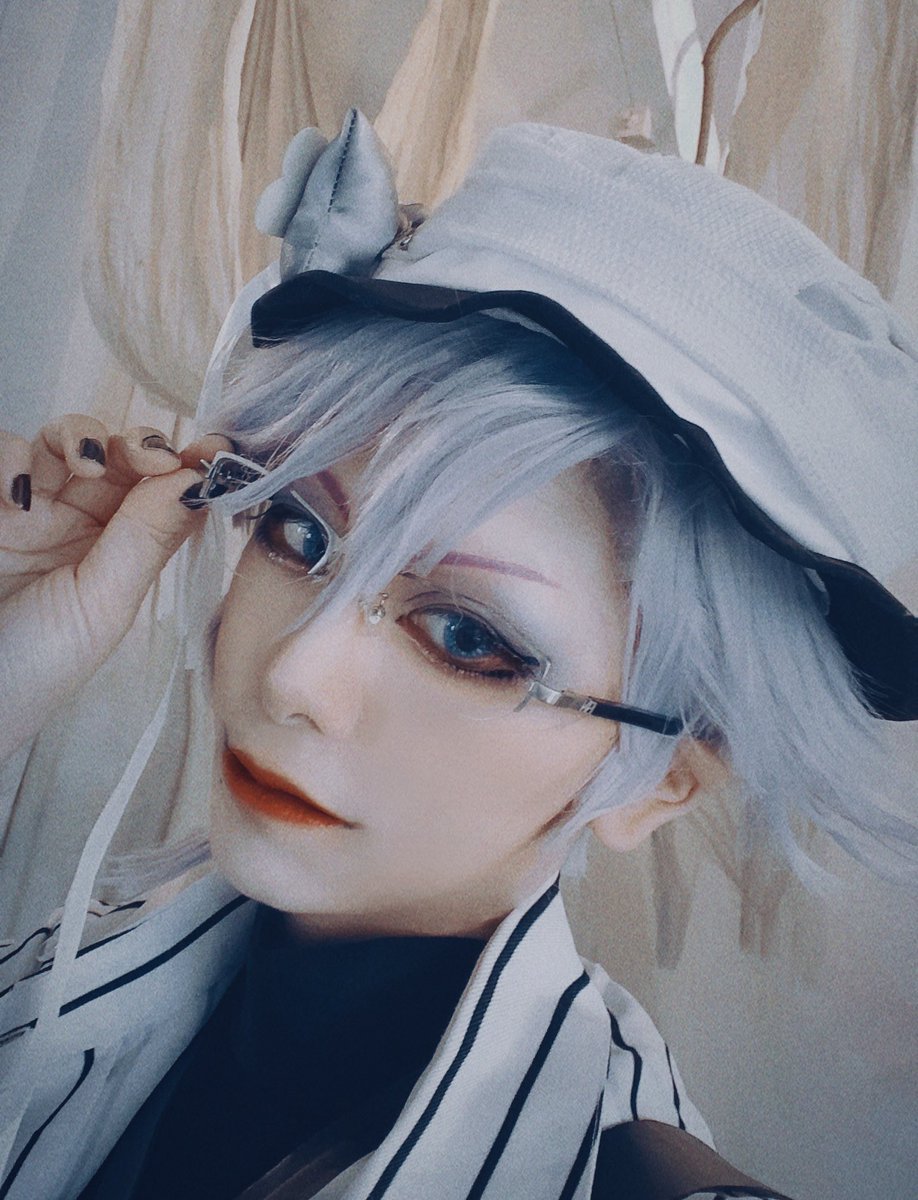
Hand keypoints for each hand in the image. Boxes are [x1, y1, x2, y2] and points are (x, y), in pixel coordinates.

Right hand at [0, 415, 231, 759]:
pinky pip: (3, 448)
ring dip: (80, 437)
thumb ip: (146, 540)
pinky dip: (12, 457)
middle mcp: (75, 522)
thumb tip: (197, 482)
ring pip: (62, 440)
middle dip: (138, 444)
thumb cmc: (36, 666)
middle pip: (118, 455)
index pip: (162, 493)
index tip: (215, 452)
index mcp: (119, 550)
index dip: (189, 466)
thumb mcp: (103, 605)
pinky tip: (17, 493)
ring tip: (85, 466)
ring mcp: (27, 506)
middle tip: (148, 459)